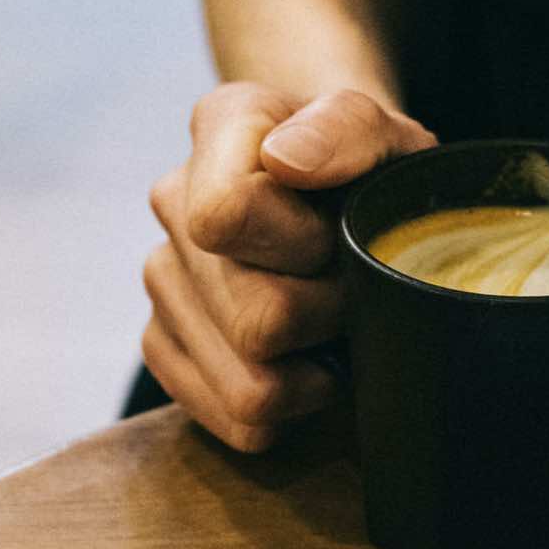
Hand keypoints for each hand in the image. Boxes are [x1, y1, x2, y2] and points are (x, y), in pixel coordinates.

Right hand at [143, 82, 435, 449]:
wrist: (351, 193)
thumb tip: (284, 162)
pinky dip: (289, 405)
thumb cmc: (371, 166)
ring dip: (311, 369)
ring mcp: (162, 277)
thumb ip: (346, 128)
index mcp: (221, 129)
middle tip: (353, 287)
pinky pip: (236, 420)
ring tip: (331, 320)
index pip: (224, 219)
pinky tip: (305, 354)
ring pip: (248, 388)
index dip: (303, 245)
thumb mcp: (386, 133)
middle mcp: (175, 200)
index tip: (337, 233)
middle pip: (254, 321)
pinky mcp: (164, 344)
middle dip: (326, 317)